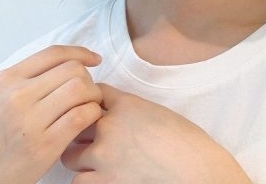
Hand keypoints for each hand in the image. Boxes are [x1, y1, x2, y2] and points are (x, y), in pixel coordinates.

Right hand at [0, 45, 102, 183]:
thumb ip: (28, 79)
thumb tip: (69, 64)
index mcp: (7, 80)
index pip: (54, 53)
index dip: (81, 53)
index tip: (94, 60)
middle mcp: (17, 95)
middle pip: (73, 69)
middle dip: (89, 79)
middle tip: (88, 93)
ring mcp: (30, 120)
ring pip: (81, 88)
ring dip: (94, 96)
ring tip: (89, 107)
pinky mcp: (45, 144)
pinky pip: (83, 115)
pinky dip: (93, 114)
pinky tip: (88, 121)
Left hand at [62, 84, 250, 183]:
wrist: (194, 169)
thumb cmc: (185, 141)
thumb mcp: (158, 112)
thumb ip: (131, 110)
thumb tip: (118, 117)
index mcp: (126, 103)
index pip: (97, 91)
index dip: (96, 98)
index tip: (97, 105)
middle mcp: (109, 126)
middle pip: (77, 121)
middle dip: (81, 128)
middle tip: (90, 136)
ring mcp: (103, 156)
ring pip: (71, 154)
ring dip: (79, 157)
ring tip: (94, 161)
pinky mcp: (105, 182)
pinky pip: (78, 181)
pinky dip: (86, 179)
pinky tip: (100, 178)